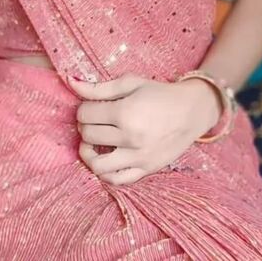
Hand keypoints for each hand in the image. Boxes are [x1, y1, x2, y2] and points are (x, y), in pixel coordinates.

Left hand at [68, 72, 220, 185]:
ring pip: (97, 165)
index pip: (86, 114)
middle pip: (89, 136)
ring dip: (88, 153)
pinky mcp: (145, 170)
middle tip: (94, 120)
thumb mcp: (130, 83)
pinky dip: (105, 172)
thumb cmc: (160, 94)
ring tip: (93, 143)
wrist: (191, 111)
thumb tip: (70, 82)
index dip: (84, 108)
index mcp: (125, 112)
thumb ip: (98, 87)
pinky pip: (116, 180)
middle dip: (86, 126)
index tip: (92, 106)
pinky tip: (105, 158)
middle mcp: (130, 137)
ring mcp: (138, 157)